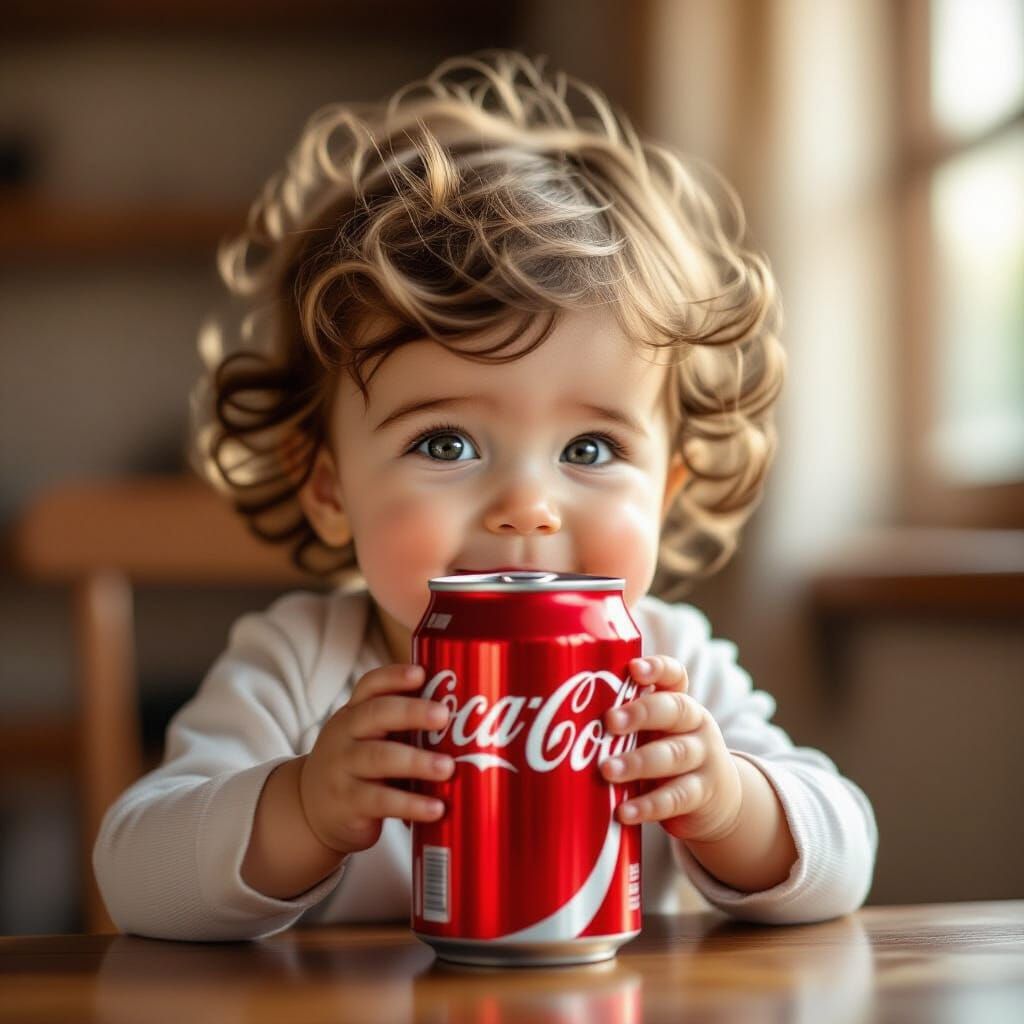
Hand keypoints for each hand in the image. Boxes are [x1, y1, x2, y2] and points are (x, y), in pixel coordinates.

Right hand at [298, 663, 454, 855]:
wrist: (311, 811)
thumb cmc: (357, 765)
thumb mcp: (367, 737)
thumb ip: (401, 725)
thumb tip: (469, 713)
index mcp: (354, 713)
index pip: (370, 685)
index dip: (394, 676)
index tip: (421, 673)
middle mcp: (345, 735)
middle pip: (375, 715)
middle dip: (411, 712)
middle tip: (444, 715)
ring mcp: (343, 768)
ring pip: (379, 758)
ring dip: (417, 761)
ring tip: (448, 767)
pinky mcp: (347, 804)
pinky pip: (381, 801)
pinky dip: (411, 804)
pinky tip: (436, 808)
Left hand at [600, 655, 742, 842]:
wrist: (717, 800)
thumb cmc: (665, 756)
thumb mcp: (651, 735)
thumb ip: (620, 726)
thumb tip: (550, 721)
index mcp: (677, 703)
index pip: (674, 676)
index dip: (657, 669)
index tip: (633, 668)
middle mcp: (694, 724)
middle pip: (674, 709)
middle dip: (641, 712)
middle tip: (609, 721)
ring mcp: (702, 758)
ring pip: (674, 754)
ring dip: (638, 762)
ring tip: (607, 771)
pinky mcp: (701, 794)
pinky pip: (675, 798)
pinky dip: (648, 805)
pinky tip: (624, 811)